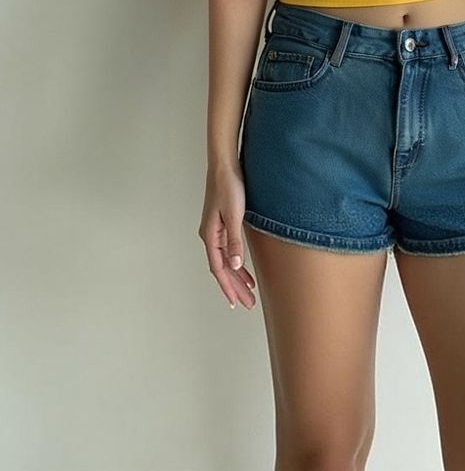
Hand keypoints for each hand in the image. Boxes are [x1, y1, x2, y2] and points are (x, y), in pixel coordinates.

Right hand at [197, 162, 256, 309]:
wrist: (225, 166)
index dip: (228, 287)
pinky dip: (236, 263)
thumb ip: (234, 241)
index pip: (218, 269)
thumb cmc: (228, 186)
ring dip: (236, 277)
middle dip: (234, 287)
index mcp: (210, 235)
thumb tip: (235, 266)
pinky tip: (244, 268)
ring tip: (249, 291)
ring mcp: (215, 230)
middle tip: (247, 303)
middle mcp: (210, 235)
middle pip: (221, 268)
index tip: (237, 302)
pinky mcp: (222, 224)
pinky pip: (228, 250)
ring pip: (225, 261)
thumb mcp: (234, 215)